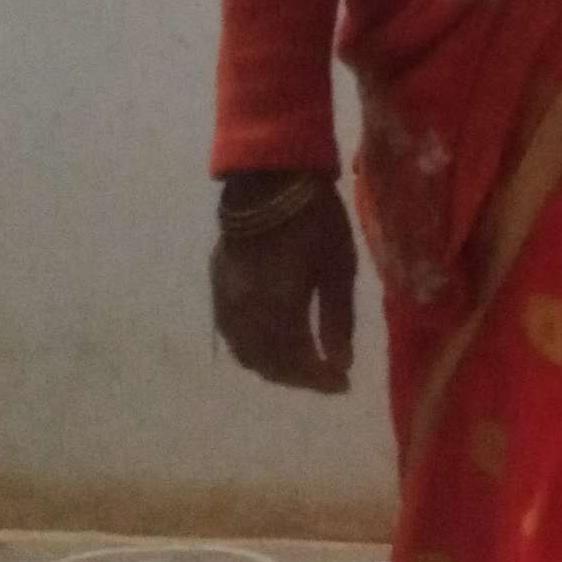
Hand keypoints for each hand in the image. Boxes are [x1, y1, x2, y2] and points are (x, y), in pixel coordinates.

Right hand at [208, 186, 357, 394]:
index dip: (319, 380)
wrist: (269, 177)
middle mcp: (245, 312)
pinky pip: (231, 332)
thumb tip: (341, 365)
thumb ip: (337, 320)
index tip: (343, 384)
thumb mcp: (338, 267)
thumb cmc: (315, 218)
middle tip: (325, 375)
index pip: (296, 363)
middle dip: (298, 377)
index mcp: (277, 308)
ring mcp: (225, 299)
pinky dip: (253, 346)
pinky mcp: (217, 285)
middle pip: (267, 364)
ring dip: (273, 365)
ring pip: (245, 352)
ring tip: (302, 362)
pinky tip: (271, 341)